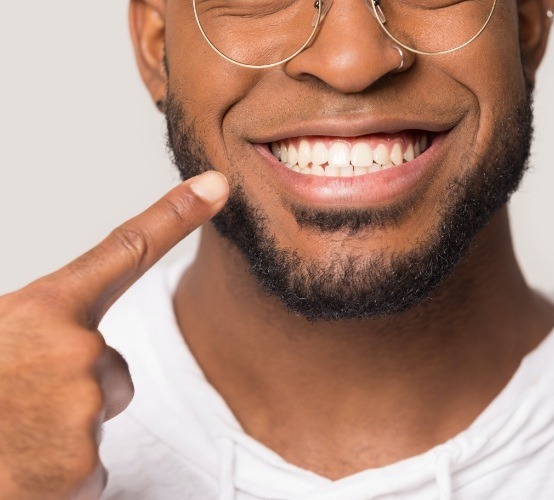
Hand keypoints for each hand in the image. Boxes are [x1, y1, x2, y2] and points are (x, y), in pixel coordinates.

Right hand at [0, 171, 228, 498]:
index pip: (125, 250)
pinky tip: (22, 469)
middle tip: (17, 406)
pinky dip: (58, 475)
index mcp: (43, 309)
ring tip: (14, 438)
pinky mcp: (80, 467)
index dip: (176, 215)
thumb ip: (42, 326)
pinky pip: (91, 468)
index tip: (217, 185)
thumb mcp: (2, 335)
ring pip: (100, 415)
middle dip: (75, 392)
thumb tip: (83, 341)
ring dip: (64, 433)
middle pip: (113, 370)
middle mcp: (73, 350)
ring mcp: (80, 408)